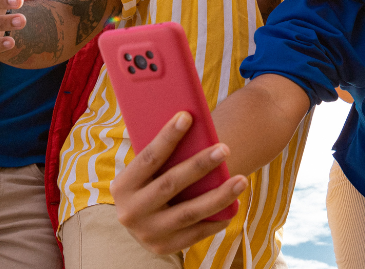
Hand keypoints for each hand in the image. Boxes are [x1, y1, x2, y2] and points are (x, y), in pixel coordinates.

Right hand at [111, 112, 248, 254]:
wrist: (139, 224)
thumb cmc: (149, 185)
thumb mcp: (145, 173)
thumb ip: (161, 156)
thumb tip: (189, 122)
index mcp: (122, 186)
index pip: (147, 158)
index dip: (167, 137)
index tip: (187, 116)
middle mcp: (130, 211)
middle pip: (171, 184)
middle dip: (199, 165)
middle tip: (224, 148)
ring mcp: (147, 233)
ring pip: (189, 212)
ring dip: (219, 196)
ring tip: (241, 180)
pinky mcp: (164, 247)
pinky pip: (196, 232)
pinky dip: (216, 218)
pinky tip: (234, 205)